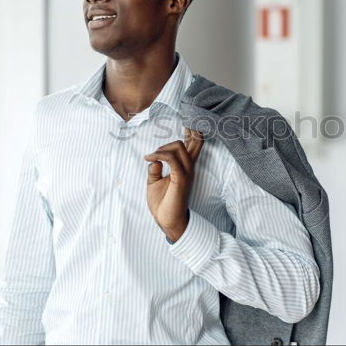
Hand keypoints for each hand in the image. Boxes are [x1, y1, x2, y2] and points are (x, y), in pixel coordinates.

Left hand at [143, 127, 203, 241]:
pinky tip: (150, 159)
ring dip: (162, 148)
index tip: (189, 124)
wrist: (167, 221)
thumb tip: (153, 159)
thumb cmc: (162, 203)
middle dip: (191, 130)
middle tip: (186, 124)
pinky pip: (171, 159)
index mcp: (185, 167)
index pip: (194, 146)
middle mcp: (188, 168)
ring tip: (151, 157)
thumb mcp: (154, 181)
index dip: (193, 133)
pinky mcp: (180, 179)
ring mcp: (186, 172)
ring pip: (179, 147)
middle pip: (195, 142)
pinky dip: (159, 156)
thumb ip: (155, 168)